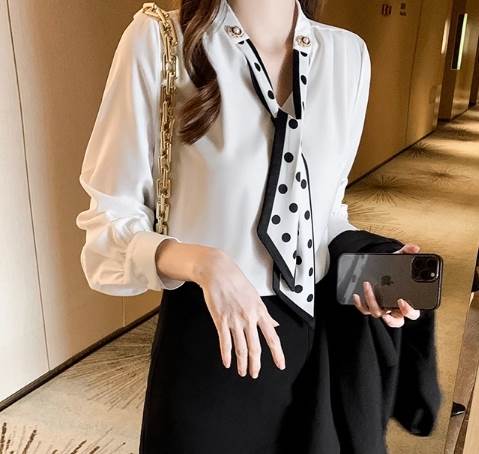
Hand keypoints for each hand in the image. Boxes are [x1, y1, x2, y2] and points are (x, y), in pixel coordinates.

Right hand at [193, 248, 285, 378]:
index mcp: (259, 311)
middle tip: (255, 373)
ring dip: (242, 363)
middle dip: (256, 364)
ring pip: (240, 347)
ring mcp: (234, 319)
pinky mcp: (221, 319)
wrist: (218, 272)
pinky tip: (227, 361)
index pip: (272, 337)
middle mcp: (249, 317)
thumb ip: (265, 314)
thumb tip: (274, 325)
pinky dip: (226, 354)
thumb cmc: (236, 281)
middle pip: (255, 347)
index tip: (280, 364)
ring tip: (242, 371)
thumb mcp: (255, 296)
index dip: (277, 353)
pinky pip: (224, 341)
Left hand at [352, 243, 420, 327]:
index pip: (413, 314)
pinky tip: (356, 295)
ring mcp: (381, 309)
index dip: (409, 311)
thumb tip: (415, 247)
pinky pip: (364, 310)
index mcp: (407, 302)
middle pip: (396, 321)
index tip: (402, 301)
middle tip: (385, 302)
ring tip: (367, 284)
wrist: (378, 269)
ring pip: (377, 313)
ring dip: (372, 300)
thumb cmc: (392, 269)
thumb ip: (407, 253)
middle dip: (392, 317)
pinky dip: (360, 304)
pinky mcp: (368, 306)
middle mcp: (394, 309)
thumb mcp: (398, 260)